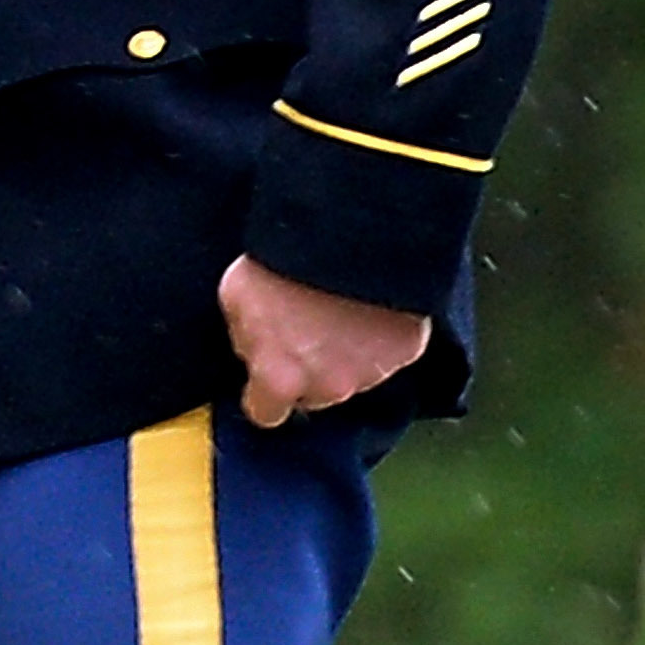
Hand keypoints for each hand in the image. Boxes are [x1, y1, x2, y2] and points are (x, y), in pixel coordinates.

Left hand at [218, 255, 430, 428]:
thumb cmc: (289, 259)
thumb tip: (253, 351)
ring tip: (341, 306)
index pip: (266, 413)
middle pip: (314, 392)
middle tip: (309, 325)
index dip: (264, 393)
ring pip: (353, 374)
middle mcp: (328, 386)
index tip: (267, 376)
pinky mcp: (406, 351)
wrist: (354, 231)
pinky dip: (380, 335)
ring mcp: (372, 373)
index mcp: (280, 377)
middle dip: (309, 368)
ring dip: (346, 351)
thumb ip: (246, 336)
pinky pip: (389, 352)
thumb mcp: (238, 293)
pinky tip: (371, 303)